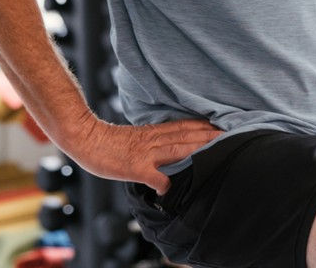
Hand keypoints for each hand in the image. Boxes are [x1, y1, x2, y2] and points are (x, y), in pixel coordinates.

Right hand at [66, 117, 221, 194]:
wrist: (84, 138)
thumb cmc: (106, 140)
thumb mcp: (134, 136)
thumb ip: (153, 140)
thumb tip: (169, 144)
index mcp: (153, 132)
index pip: (183, 126)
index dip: (204, 126)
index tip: (223, 126)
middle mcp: (153, 140)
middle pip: (186, 136)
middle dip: (209, 136)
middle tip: (231, 135)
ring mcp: (145, 154)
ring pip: (177, 149)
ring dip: (198, 149)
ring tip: (216, 150)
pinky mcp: (135, 168)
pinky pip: (155, 177)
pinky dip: (166, 183)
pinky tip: (173, 190)